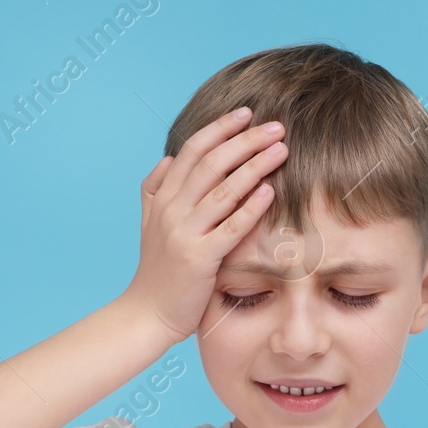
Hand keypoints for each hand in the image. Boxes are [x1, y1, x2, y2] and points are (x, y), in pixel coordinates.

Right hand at [122, 109, 288, 344]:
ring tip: (281, 149)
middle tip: (276, 126)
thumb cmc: (157, 271)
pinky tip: (270, 190)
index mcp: (163, 197)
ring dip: (255, 165)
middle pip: (211, 163)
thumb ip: (154, 190)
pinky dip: (250, 207)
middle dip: (245, 140)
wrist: (146, 314)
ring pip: (223, 189)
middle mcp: (171, 209)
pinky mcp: (199, 258)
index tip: (246, 113)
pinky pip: (230, 227)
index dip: (220, 129)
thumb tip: (166, 160)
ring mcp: (184, 232)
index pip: (192, 150)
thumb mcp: (149, 225)